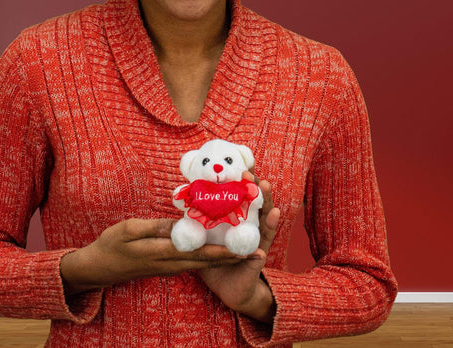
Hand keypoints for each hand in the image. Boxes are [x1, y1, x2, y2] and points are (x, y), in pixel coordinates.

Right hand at [60, 218, 241, 294]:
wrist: (98, 268)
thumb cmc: (111, 245)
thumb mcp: (129, 229)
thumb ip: (156, 227)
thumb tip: (181, 223)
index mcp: (160, 254)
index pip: (197, 253)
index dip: (221, 251)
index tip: (242, 248)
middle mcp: (169, 264)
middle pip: (205, 262)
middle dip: (230, 256)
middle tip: (253, 250)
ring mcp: (168, 268)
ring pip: (200, 263)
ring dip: (221, 257)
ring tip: (242, 249)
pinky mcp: (166, 266)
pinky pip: (192, 262)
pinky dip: (208, 256)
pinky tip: (217, 247)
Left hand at [198, 173, 279, 322]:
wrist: (228, 289)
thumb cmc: (214, 261)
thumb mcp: (201, 239)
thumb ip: (194, 223)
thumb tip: (179, 204)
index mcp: (234, 217)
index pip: (237, 194)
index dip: (238, 180)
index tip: (238, 163)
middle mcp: (248, 223)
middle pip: (252, 199)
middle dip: (251, 184)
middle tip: (247, 171)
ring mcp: (255, 235)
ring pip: (263, 213)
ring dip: (265, 198)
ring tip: (264, 184)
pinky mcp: (259, 250)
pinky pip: (266, 236)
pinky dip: (271, 224)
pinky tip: (274, 213)